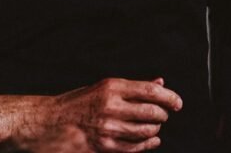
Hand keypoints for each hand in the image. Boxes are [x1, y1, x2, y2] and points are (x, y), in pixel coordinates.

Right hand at [39, 77, 182, 151]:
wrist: (53, 122)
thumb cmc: (80, 102)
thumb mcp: (105, 87)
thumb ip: (134, 87)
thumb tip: (160, 83)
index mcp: (111, 87)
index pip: (150, 91)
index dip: (169, 98)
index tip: (177, 103)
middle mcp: (111, 106)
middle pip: (151, 112)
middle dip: (163, 115)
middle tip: (164, 114)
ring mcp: (108, 128)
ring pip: (146, 131)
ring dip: (155, 129)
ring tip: (154, 125)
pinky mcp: (105, 147)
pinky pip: (135, 147)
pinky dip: (148, 144)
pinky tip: (152, 140)